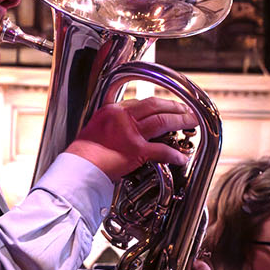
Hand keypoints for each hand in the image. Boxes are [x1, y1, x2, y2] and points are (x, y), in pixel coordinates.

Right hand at [66, 97, 199, 180]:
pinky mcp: (136, 151)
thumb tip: (122, 130)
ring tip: (191, 122)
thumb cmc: (83, 153)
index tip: (167, 106)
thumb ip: (111, 126)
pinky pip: (162, 151)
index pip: (141, 102)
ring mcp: (130, 134)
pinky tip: (182, 156)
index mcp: (113, 111)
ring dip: (180, 120)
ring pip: (163, 121)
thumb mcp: (95, 129)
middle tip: (186, 110)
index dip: (158, 104)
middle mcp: (123, 118)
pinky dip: (175, 154)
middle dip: (174, 106)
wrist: (78, 167)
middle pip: (156, 105)